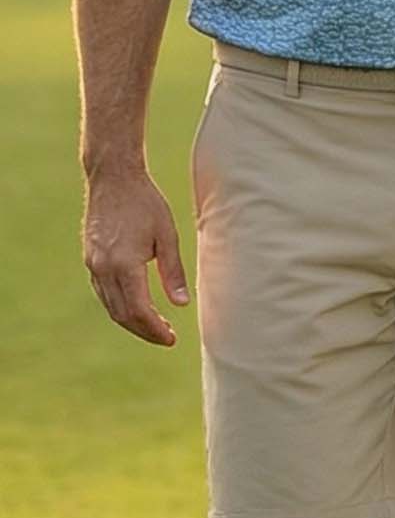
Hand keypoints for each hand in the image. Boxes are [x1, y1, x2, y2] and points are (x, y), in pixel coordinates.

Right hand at [83, 167, 189, 346]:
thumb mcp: (167, 235)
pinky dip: (120, 305)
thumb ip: (173, 271)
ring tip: (156, 325)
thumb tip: (182, 304)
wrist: (113, 178)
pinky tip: (137, 305)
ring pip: (111, 306)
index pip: (139, 310)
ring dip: (132, 321)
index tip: (172, 339)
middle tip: (167, 337)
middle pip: (122, 315)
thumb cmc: (145, 203)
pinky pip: (104, 292)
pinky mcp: (90, 259)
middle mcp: (104, 268)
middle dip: (145, 331)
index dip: (155, 329)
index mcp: (125, 264)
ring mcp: (94, 265)